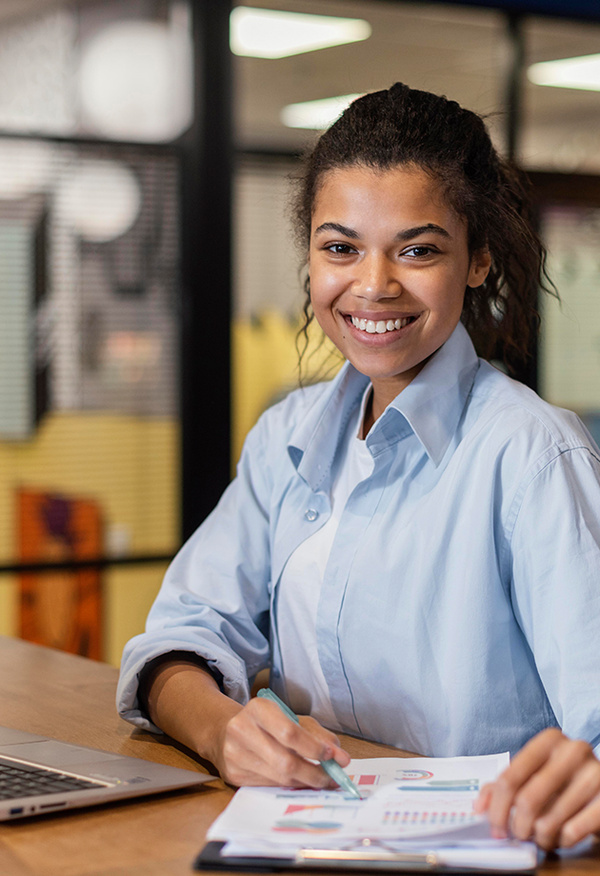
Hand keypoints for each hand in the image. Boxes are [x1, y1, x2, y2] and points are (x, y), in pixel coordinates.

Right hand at [213, 696, 350, 788]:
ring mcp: (235, 755)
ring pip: (278, 777)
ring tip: (322, 781)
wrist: (224, 731)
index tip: (334, 756)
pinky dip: (289, 786)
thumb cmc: (265, 723)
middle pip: (285, 761)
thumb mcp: (291, 718)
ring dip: (305, 782)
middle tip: (333, 778)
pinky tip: (300, 782)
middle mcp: (242, 730)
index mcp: (258, 709)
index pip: (290, 733)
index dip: (314, 748)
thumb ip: (317, 735)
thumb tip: (341, 757)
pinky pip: (269, 786)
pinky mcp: (233, 775)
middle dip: (314, 773)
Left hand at [474, 729, 599, 849]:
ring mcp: (594, 774)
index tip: (495, 827)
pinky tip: (562, 837)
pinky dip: (562, 841)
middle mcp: (572, 751)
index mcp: (548, 740)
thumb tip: (478, 807)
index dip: (497, 808)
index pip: (510, 778)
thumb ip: (503, 785)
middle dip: (517, 827)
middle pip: (527, 800)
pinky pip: (573, 832)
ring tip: (542, 837)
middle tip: (518, 835)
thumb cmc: (564, 780)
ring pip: (549, 821)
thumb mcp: (534, 773)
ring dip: (540, 837)